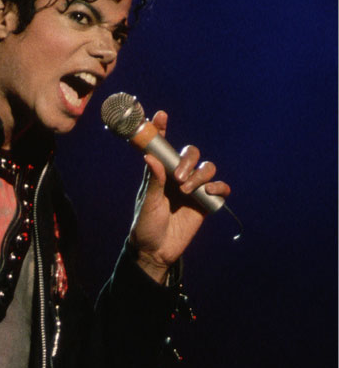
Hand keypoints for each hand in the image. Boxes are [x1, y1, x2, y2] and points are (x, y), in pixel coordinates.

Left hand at [129, 110, 230, 282]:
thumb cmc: (146, 226)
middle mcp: (178, 177)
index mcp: (160, 173)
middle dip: (188, 160)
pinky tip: (208, 192)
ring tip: (188, 190)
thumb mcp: (147, 204)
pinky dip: (218, 187)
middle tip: (179, 178)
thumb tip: (150, 157)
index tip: (161, 116)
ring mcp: (193, 189)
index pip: (163, 147)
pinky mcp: (205, 203)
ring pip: (207, 168)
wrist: (156, 252)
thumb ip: (153, 182)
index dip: (162, 129)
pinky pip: (220, 188)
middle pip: (191, 153)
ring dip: (200, 175)